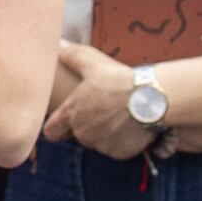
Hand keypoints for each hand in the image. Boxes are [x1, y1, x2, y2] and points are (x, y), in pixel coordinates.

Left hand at [51, 42, 157, 158]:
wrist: (151, 98)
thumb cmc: (119, 80)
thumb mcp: (93, 63)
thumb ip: (73, 57)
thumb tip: (59, 47)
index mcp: (71, 113)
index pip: (51, 131)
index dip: (56, 126)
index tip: (65, 121)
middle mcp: (82, 132)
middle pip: (78, 135)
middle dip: (86, 126)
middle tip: (102, 111)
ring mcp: (100, 144)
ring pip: (97, 142)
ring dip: (104, 133)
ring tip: (119, 116)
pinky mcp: (118, 152)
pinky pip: (116, 149)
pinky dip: (121, 141)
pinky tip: (130, 126)